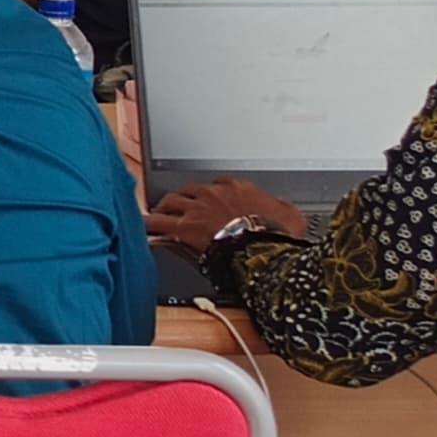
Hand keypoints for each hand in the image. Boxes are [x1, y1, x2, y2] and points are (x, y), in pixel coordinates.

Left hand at [145, 178, 304, 249]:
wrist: (262, 251)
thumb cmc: (278, 237)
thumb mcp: (291, 216)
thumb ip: (283, 207)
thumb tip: (284, 207)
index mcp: (238, 189)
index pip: (218, 185)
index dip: (211, 195)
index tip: (208, 202)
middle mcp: (212, 194)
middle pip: (188, 191)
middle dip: (182, 200)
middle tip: (176, 208)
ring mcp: (194, 210)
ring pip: (168, 203)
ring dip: (161, 210)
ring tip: (155, 216)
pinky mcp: (182, 229)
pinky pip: (156, 224)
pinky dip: (149, 227)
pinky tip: (144, 231)